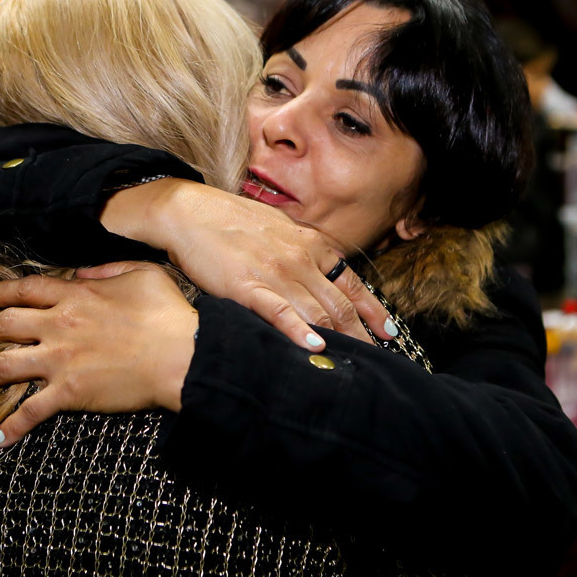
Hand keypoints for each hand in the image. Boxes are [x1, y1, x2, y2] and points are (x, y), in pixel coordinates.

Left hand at [0, 263, 197, 446]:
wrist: (181, 356)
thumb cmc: (169, 314)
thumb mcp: (141, 274)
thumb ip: (107, 270)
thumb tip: (82, 273)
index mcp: (75, 296)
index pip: (28, 290)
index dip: (4, 292)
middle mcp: (59, 325)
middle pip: (6, 325)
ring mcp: (60, 360)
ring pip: (5, 366)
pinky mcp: (69, 392)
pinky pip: (31, 411)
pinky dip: (12, 426)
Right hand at [102, 178, 395, 348]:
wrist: (189, 211)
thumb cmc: (231, 220)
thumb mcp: (279, 228)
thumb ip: (303, 250)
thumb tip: (324, 272)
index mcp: (311, 244)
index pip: (352, 283)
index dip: (373, 310)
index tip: (388, 332)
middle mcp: (300, 259)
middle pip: (340, 304)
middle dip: (362, 335)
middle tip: (377, 359)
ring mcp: (275, 273)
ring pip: (318, 312)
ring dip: (339, 340)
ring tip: (354, 364)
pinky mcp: (247, 286)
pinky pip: (280, 312)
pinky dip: (300, 331)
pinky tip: (315, 347)